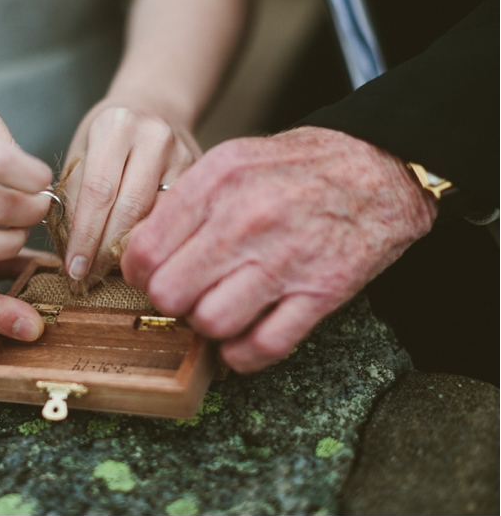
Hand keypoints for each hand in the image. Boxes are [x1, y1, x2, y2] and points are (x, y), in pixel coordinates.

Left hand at [61, 101, 200, 291]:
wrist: (155, 108)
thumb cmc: (109, 135)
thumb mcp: (82, 151)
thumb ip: (76, 194)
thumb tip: (73, 249)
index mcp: (115, 125)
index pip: (98, 193)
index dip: (85, 237)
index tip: (75, 268)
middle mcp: (154, 136)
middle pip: (130, 209)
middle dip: (107, 250)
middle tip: (90, 278)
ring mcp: (184, 155)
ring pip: (158, 218)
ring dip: (133, 251)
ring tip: (111, 272)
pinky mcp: (202, 174)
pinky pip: (177, 217)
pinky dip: (157, 240)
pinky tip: (142, 256)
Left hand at [121, 127, 436, 372]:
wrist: (377, 167)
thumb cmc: (296, 168)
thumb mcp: (232, 161)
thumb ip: (186, 203)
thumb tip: (143, 250)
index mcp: (217, 183)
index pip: (146, 250)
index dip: (139, 273)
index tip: (150, 276)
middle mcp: (247, 220)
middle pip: (170, 293)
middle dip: (170, 302)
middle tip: (186, 293)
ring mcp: (285, 259)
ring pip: (211, 323)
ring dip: (207, 327)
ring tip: (217, 310)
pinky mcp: (321, 292)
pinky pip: (262, 346)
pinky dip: (243, 354)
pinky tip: (242, 339)